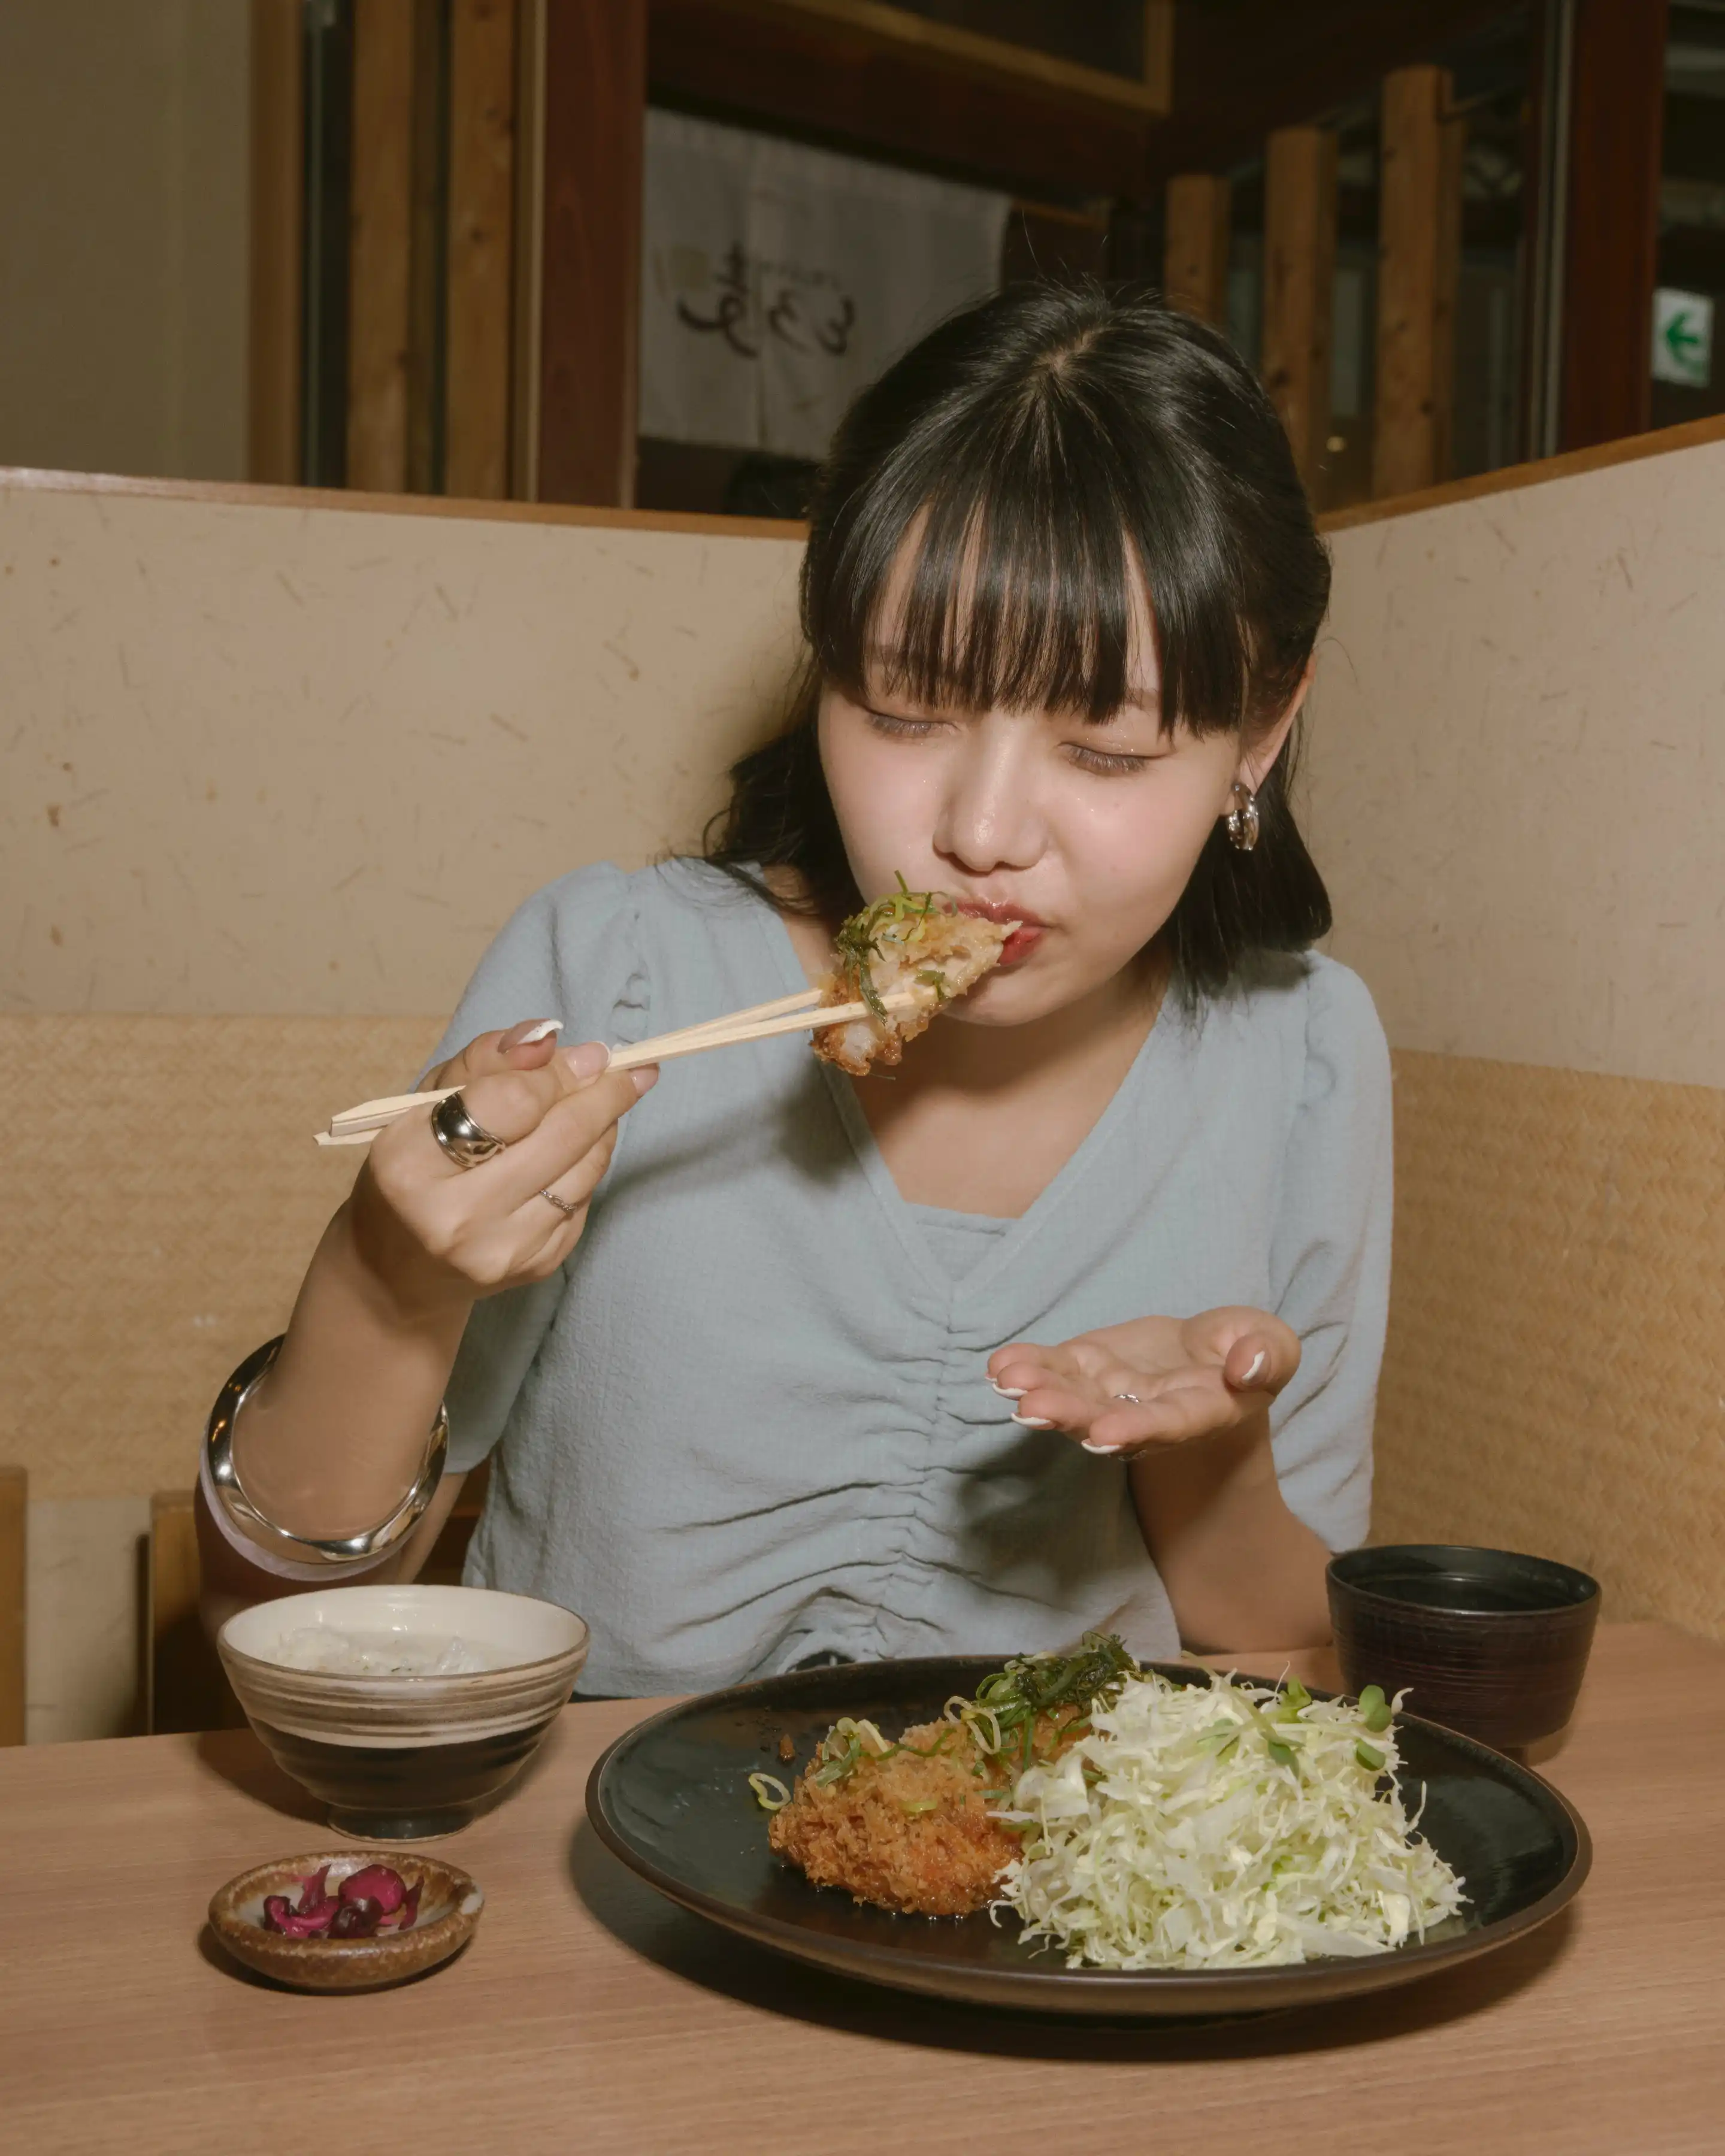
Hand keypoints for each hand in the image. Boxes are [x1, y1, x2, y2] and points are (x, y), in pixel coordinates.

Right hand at [347, 1020, 655, 1313]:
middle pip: (561, 1135)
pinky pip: (585, 1197)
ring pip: (585, 1168)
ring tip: (605, 1099)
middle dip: (605, 1094)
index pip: (512, 1102)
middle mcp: (458, 1216)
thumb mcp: (426, 1101)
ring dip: (605, 1125)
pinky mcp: (538, 1265)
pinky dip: (589, 1162)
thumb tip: (549, 1038)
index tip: (591, 1054)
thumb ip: (487, 1061)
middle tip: (630, 1069)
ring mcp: (503, 1248)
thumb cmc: (413, 1168)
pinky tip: (578, 1148)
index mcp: (412, 1164)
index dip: (559, 1072)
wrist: (399, 1269)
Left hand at [987, 1308, 1298, 1458]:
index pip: (1166, 1425)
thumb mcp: (1272, 1346)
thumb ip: (1267, 1355)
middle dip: (1069, 1416)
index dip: (1136, 1429)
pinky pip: (1054, 1370)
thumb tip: (1245, 1366)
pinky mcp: (1086, 1367)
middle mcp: (1145, 1413)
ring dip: (1039, 1393)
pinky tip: (1000, 1366)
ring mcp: (1109, 1392)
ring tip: (1008, 1383)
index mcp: (1198, 1412)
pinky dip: (1028, 1367)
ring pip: (1072, 1398)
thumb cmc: (1244, 1354)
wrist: (1209, 1357)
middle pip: (1104, 1419)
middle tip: (1033, 1410)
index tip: (1105, 1433)